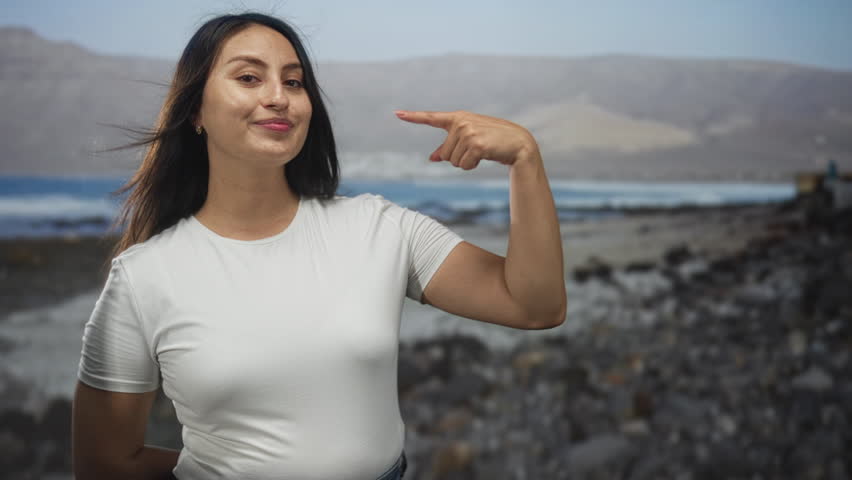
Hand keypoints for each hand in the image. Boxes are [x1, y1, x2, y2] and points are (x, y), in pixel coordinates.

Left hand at [394, 110, 538, 168]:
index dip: (413, 116)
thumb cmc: (493, 141)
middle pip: (444, 154)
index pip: (431, 117)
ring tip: (481, 152)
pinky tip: (484, 157)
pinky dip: (472, 166)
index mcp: (457, 118)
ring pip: (452, 161)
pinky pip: (463, 165)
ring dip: (466, 162)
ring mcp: (468, 132)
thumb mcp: (470, 140)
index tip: (397, 113)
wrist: (517, 143)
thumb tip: (432, 158)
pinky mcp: (476, 144)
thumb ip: (449, 147)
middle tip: (476, 150)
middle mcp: (461, 122)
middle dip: (458, 158)